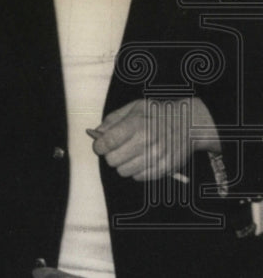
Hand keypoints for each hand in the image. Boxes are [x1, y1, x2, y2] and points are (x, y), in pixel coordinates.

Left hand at [91, 97, 219, 180]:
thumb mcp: (134, 107)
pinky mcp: (165, 168)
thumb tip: (96, 133)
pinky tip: (140, 160)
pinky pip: (139, 177)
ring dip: (122, 164)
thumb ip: (113, 119)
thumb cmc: (157, 113)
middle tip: (116, 149)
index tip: (99, 145)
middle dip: (110, 155)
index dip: (99, 146)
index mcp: (136, 124)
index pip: (108, 142)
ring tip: (130, 154)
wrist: (188, 123)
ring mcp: (157, 156)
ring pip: (124, 171)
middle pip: (113, 160)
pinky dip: (136, 171)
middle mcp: (146, 141)